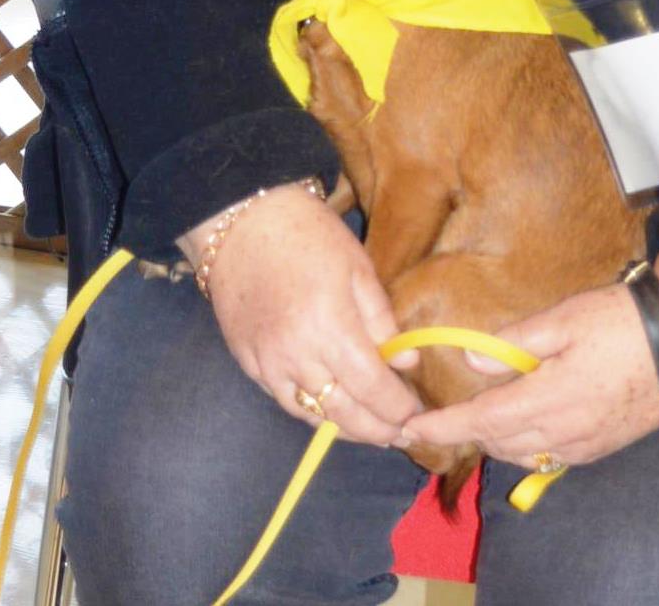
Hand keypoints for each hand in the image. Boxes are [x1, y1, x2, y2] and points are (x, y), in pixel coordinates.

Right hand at [177, 181, 419, 444]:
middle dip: (376, 430)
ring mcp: (267, 363)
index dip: (396, 408)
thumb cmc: (309, 236)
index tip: (415, 414)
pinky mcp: (248, 363)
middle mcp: (296, 355)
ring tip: (372, 430)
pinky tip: (332, 409)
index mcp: (330, 327)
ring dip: (345, 428)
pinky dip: (312, 412)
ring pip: (311, 415)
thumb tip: (406, 363)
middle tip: (401, 435)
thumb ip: (382, 320)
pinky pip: (284, 401)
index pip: (371, 387)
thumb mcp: (359, 267)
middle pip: (342, 413)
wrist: (243, 223)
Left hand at [400, 235, 658, 467]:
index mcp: (548, 398)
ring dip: (494, 440)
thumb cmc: (622, 322)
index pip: (481, 421)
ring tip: (475, 419)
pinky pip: (551, 457)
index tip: (409, 428)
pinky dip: (526, 445)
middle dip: (465, 434)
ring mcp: (585, 444)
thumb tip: (473, 363)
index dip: (443, 427)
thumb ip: (516, 345)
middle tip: (437, 418)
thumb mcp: (564, 320)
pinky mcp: (603, 446)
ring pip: (524, 454)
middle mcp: (563, 432)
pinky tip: (523, 425)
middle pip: (498, 443)